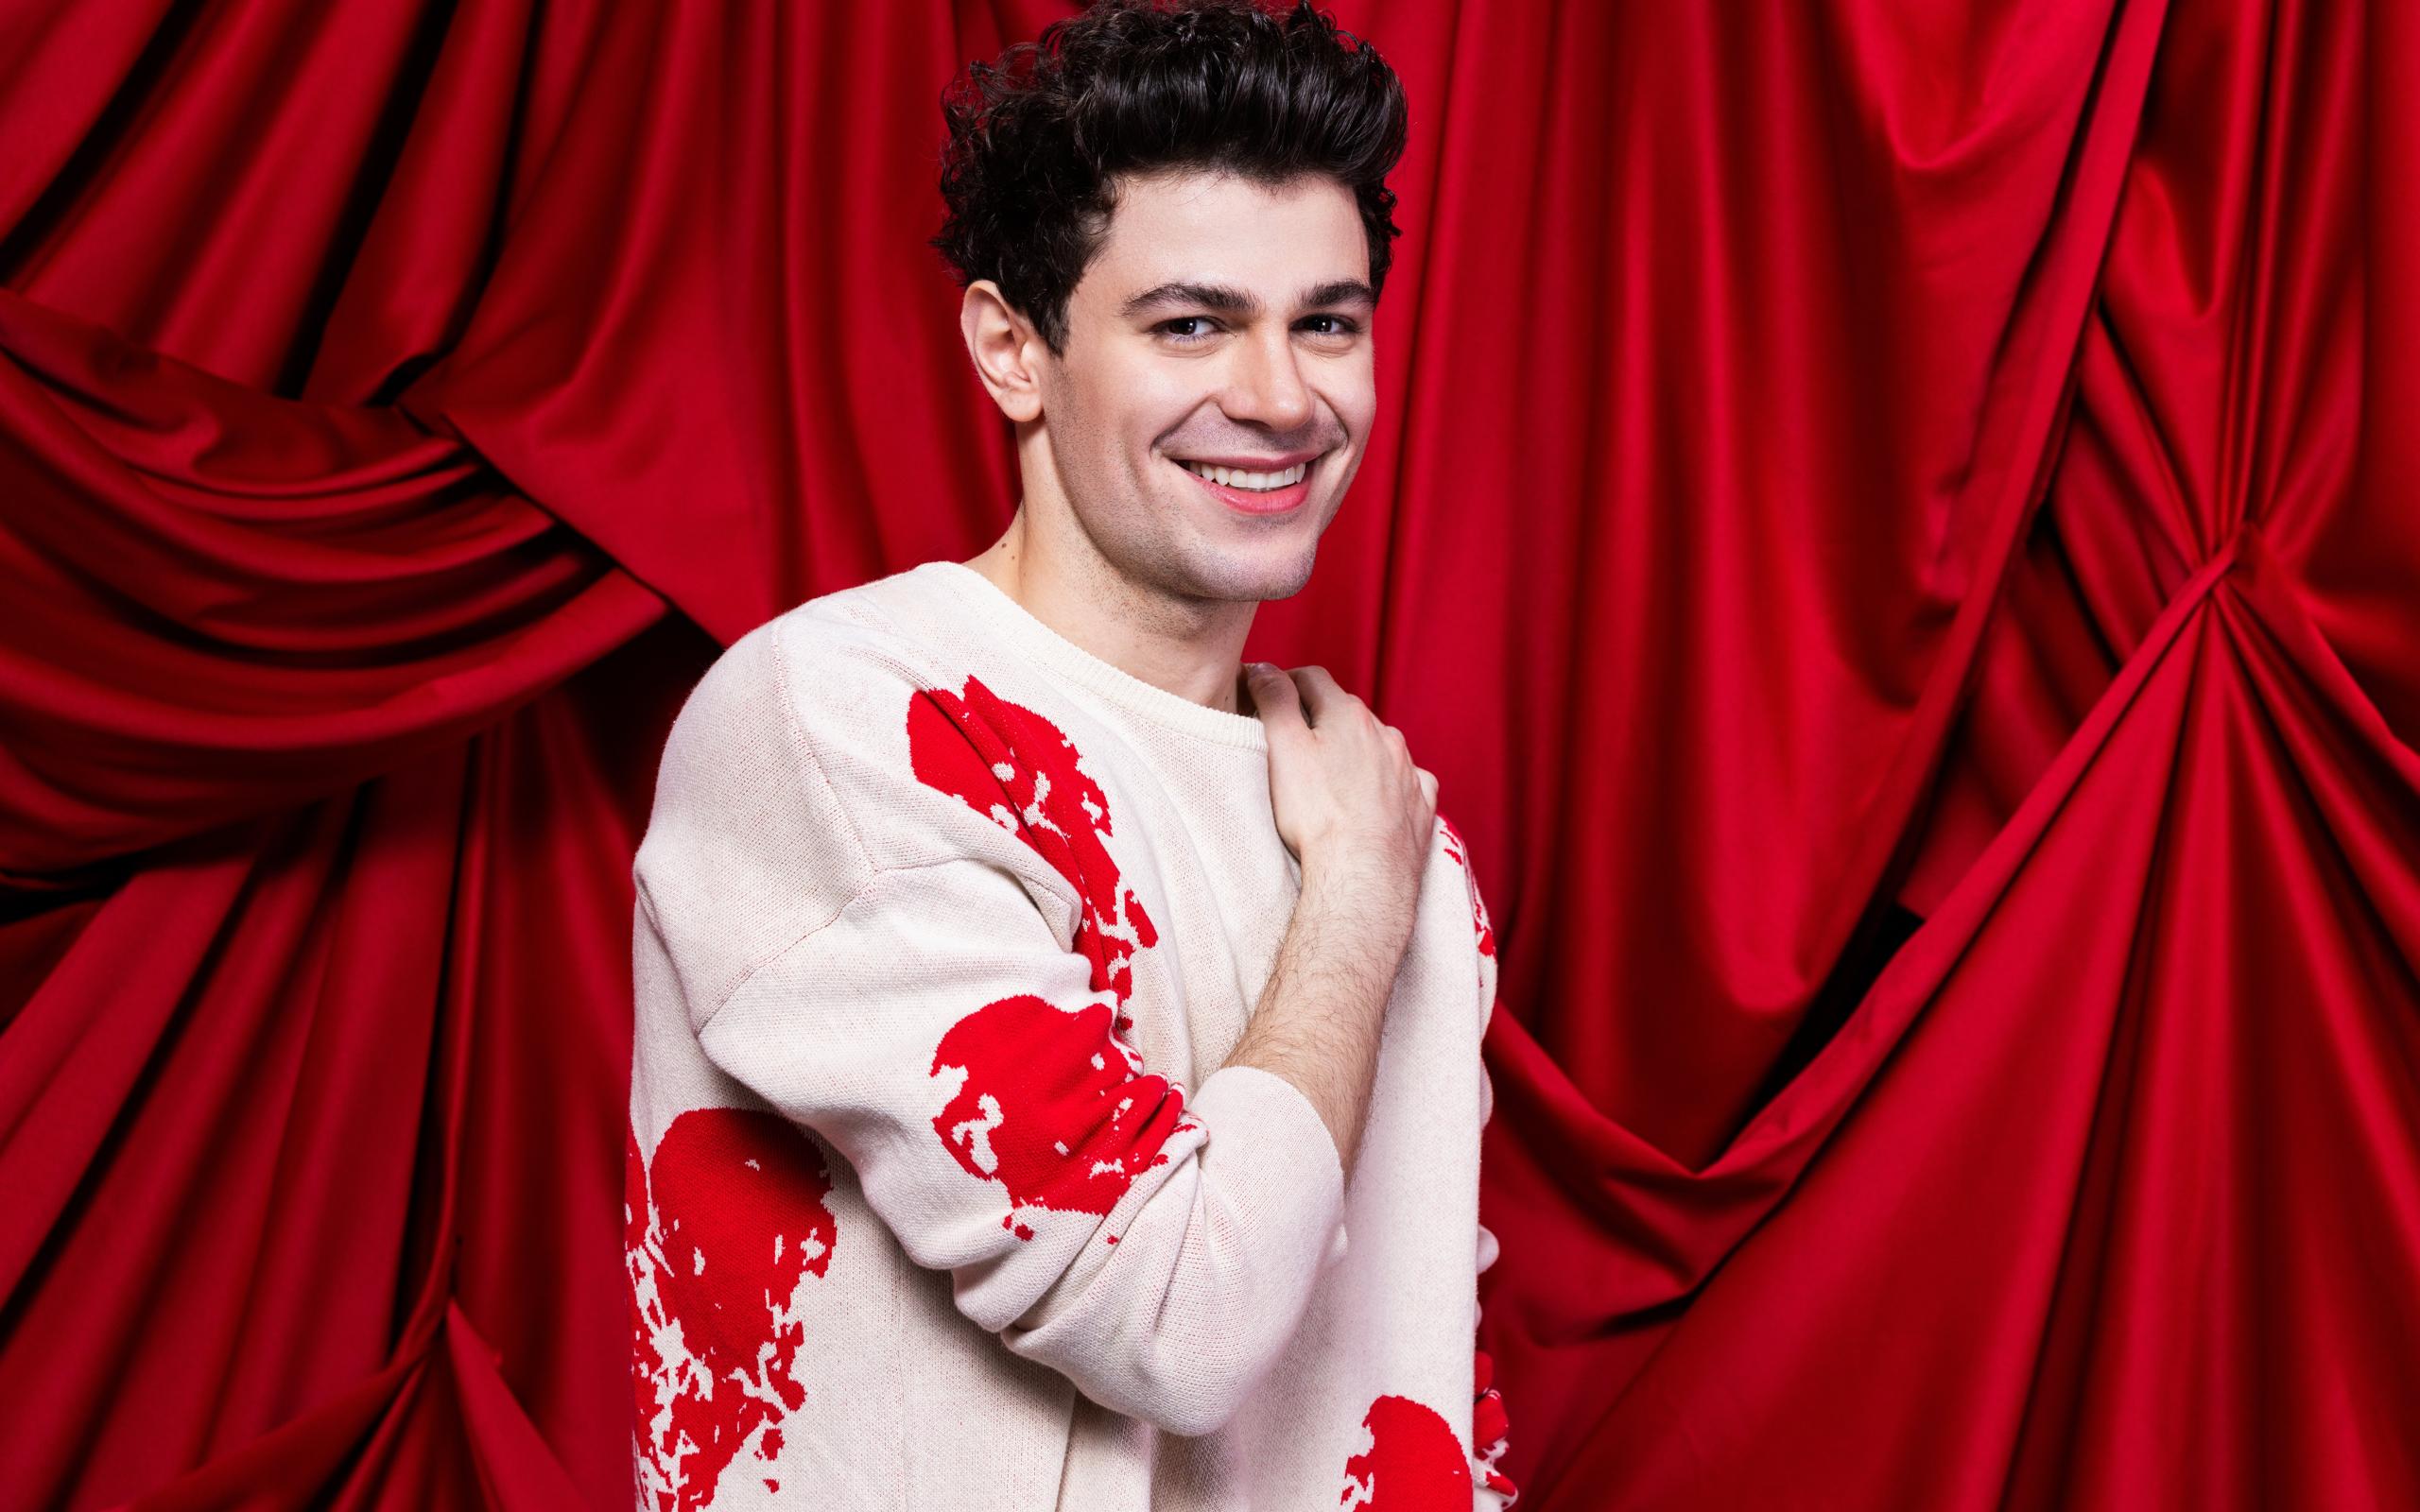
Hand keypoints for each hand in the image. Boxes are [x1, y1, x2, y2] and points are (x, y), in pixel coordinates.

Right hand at [1243, 662, 1436, 917]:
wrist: (1363, 875)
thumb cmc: (1317, 815)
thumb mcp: (1282, 748)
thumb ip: (1274, 700)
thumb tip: (1264, 668)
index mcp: (1348, 715)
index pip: (1311, 678)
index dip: (1285, 683)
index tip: (1267, 697)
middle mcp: (1385, 735)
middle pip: (1347, 711)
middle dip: (1321, 717)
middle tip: (1293, 739)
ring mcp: (1407, 770)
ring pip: (1379, 745)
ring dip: (1357, 749)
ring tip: (1332, 775)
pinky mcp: (1420, 805)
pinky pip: (1408, 782)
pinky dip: (1391, 782)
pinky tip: (1376, 797)